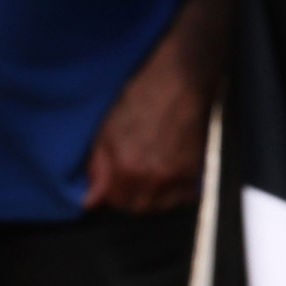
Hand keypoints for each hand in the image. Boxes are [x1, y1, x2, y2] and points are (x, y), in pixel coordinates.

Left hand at [80, 29, 216, 212]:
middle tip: (131, 172)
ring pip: (158, 205)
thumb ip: (96, 168)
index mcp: (124, 167)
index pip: (112, 200)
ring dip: (151, 195)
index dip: (110, 189)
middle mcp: (150, 177)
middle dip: (129, 194)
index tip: (114, 177)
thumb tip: (90, 201)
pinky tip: (170, 173)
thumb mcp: (107, 128)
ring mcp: (175, 176)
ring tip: (150, 174)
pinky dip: (175, 191)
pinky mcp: (195, 170)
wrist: (181, 79)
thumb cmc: (143, 96)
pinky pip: (183, 197)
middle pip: (135, 206)